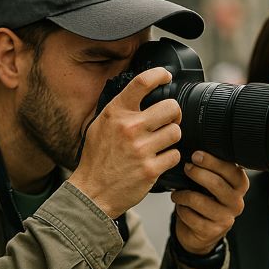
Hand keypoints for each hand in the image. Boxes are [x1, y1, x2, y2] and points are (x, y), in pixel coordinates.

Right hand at [70, 67, 181, 218]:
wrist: (91, 193)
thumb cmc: (96, 160)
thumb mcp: (99, 127)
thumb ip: (119, 111)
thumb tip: (140, 95)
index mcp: (115, 114)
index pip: (142, 83)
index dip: (160, 75)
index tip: (166, 77)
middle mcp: (129, 128)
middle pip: (171, 107)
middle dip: (173, 115)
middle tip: (167, 121)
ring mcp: (141, 149)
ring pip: (176, 132)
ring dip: (171, 138)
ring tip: (159, 144)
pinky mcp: (151, 169)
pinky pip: (175, 155)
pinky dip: (169, 159)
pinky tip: (156, 161)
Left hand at [171, 151, 248, 254]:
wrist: (200, 231)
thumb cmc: (204, 200)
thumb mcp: (210, 184)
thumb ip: (210, 170)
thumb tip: (194, 153)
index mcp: (239, 187)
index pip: (232, 171)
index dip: (213, 161)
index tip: (196, 154)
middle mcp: (236, 203)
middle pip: (217, 184)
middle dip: (198, 173)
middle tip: (186, 167)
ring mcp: (225, 219)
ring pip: (200, 201)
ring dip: (183, 194)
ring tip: (176, 193)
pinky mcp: (212, 231)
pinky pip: (190, 216)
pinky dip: (181, 210)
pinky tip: (181, 208)